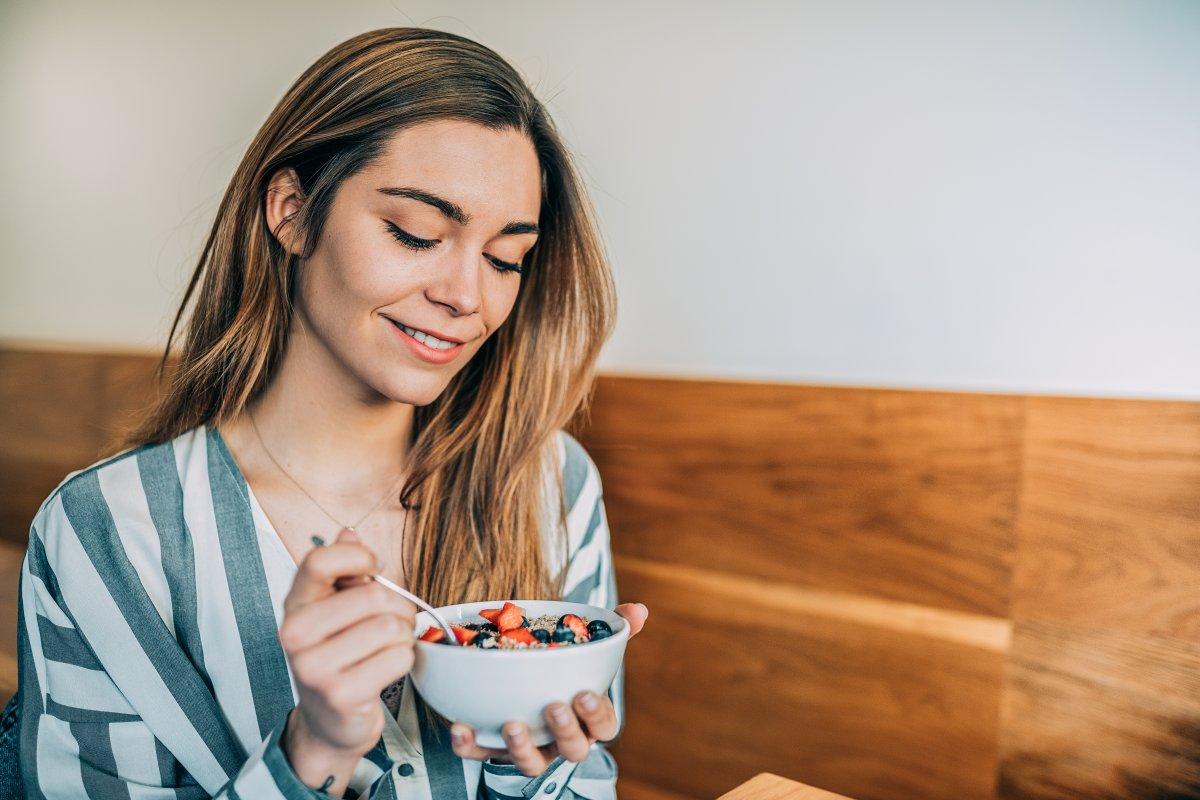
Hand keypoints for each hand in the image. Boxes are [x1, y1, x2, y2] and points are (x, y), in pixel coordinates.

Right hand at [278, 529, 416, 791]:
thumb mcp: (335, 608)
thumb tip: (349, 532)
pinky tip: (385, 669)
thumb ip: (343, 569)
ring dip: (403, 636)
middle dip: (398, 607)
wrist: (330, 720)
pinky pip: (398, 658)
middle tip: (392, 622)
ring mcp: (314, 667)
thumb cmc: (340, 654)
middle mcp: (295, 634)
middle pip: (373, 596)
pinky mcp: (340, 694)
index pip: (320, 560)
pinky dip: (404, 661)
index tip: (373, 569)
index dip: (360, 558)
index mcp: (294, 604)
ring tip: (388, 646)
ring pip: (391, 627)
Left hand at [449, 602, 648, 776]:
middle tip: (554, 706)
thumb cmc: (561, 669)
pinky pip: (481, 754)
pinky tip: (461, 729)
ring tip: (512, 724)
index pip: (605, 725)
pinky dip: (470, 745)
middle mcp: (562, 739)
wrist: (520, 680)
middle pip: (574, 749)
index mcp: (588, 718)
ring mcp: (529, 748)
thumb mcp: (585, 647)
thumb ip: (610, 631)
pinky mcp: (493, 749)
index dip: (597, 715)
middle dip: (565, 731)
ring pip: (533, 763)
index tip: (585, 694)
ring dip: (523, 748)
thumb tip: (638, 610)